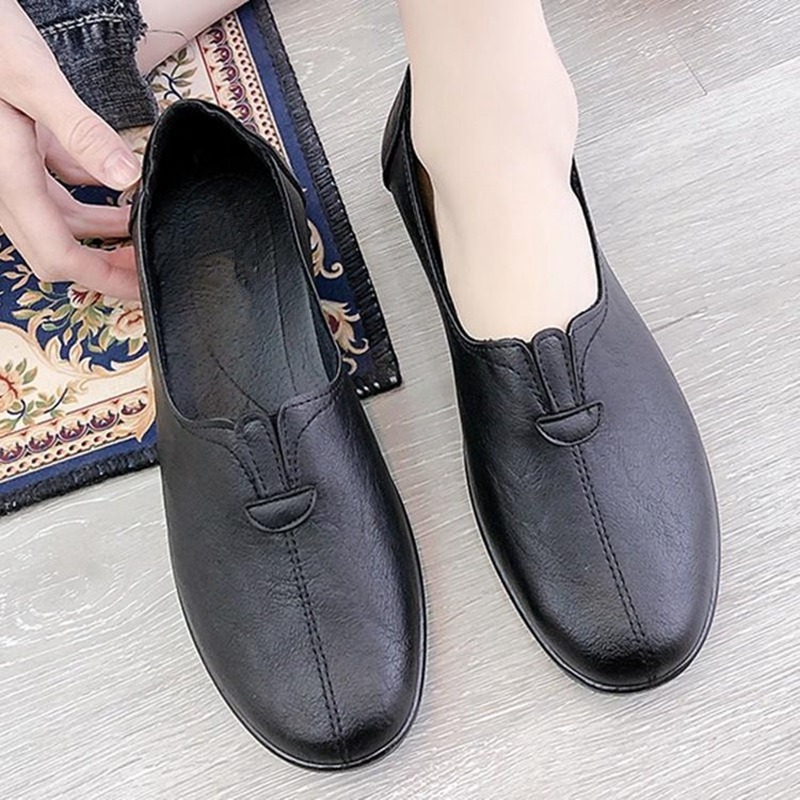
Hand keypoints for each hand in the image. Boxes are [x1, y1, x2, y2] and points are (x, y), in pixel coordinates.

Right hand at [0, 0, 141, 297]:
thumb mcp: (33, 80)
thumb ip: (80, 131)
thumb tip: (126, 177)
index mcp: (7, 178)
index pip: (57, 255)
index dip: (101, 279)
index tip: (139, 287)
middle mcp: (4, 184)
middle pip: (58, 248)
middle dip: (105, 264)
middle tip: (148, 261)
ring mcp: (8, 169)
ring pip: (58, 219)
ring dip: (101, 231)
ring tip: (143, 227)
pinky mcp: (15, 149)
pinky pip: (53, 188)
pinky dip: (86, 195)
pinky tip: (118, 185)